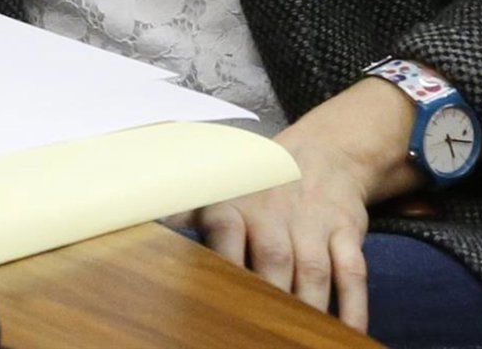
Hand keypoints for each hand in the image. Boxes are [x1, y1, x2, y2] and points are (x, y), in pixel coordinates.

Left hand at [185, 78, 419, 333]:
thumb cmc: (261, 187)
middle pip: (273, 262)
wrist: (323, 152)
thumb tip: (128, 223)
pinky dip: (353, 305)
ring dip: (309, 310)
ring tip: (302, 343)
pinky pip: (352, 271)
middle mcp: (274, 214)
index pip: (225, 235)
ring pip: (312, 272)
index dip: (222, 267)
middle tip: (255, 336)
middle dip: (268, 300)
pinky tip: (349, 334)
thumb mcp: (219, 190)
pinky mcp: (345, 231)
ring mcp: (313, 223)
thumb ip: (181, 211)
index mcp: (236, 207)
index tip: (216, 303)